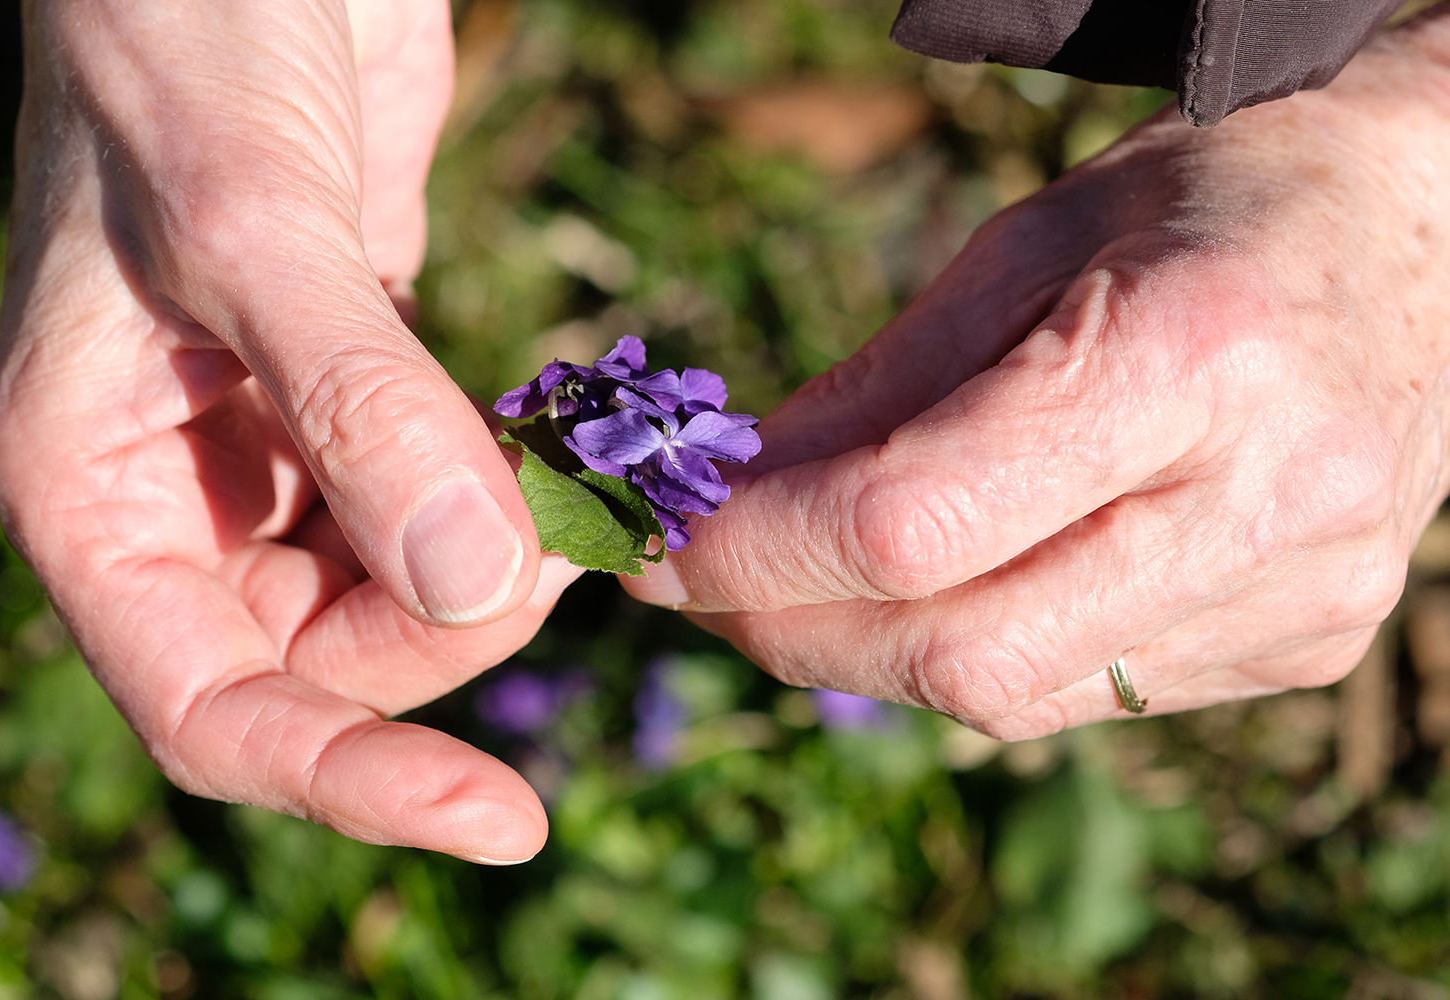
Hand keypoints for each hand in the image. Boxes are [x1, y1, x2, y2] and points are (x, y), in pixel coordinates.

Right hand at [0, 0, 579, 861]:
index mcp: (88, 488)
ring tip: (559, 489)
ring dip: (488, 574)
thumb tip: (471, 583)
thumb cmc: (178, 43)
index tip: (502, 819)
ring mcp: (261, 451)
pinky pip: (427, 510)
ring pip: (385, 595)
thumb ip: (356, 407)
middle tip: (560, 541)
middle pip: (321, 662)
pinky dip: (499, 508)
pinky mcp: (346, 399)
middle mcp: (170, 493)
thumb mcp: (245, 220)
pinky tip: (539, 457)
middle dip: (452, 632)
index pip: (212, 706)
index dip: (352, 782)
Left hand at [625, 12, 1449, 737]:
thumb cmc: (1205, 209)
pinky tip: (945, 591)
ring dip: (869, 654)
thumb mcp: (1025, 248)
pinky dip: (973, 655)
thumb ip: (875, 389)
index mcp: (1187, 358)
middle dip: (794, 632)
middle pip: (959, 653)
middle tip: (705, 585)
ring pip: (1012, 698)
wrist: (1425, 236)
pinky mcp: (1302, 645)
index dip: (758, 554)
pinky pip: (1080, 696)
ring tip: (806, 581)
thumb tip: (730, 497)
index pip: (914, 522)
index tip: (659, 548)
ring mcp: (1295, 594)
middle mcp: (1260, 502)